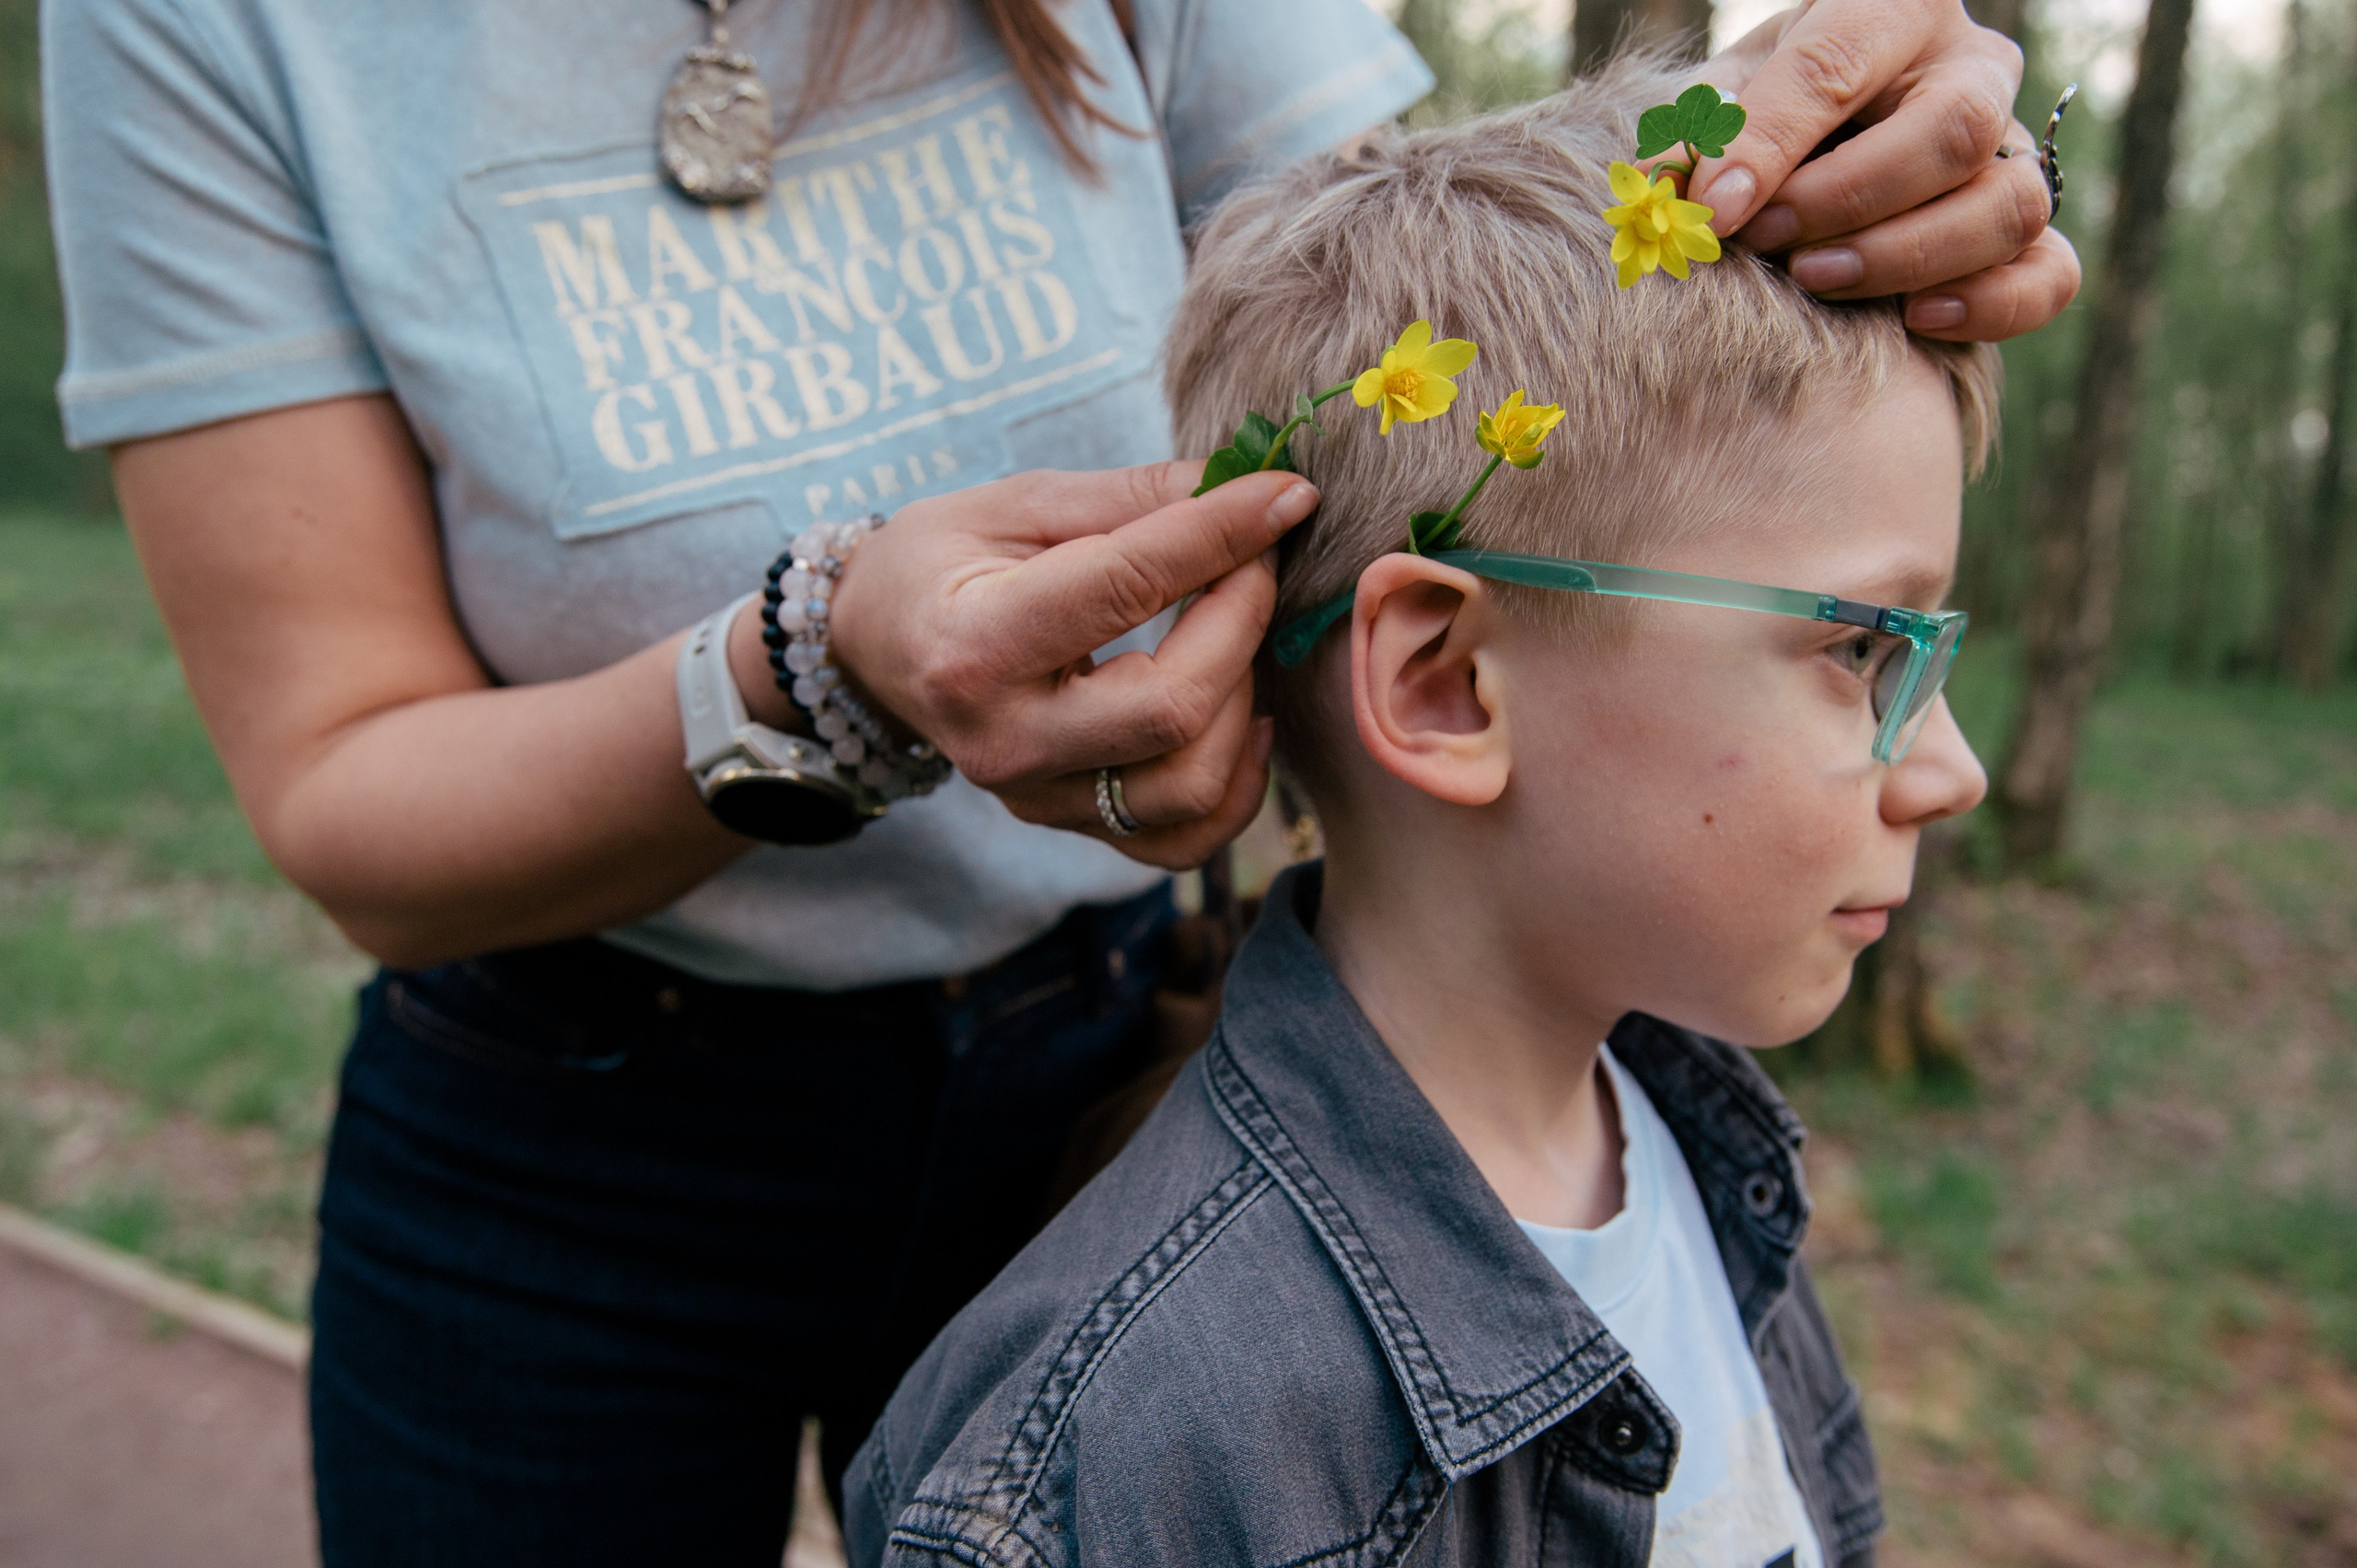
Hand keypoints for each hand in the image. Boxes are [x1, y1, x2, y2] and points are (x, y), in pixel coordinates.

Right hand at [828, 464, 1320, 869]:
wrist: (874, 648)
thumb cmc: (940, 561)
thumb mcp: (1014, 504)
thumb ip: (1130, 498)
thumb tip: (1246, 482)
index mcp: (974, 643)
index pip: (1124, 588)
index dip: (1220, 534)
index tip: (1285, 495)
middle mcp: (1004, 739)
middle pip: (1171, 706)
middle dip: (1241, 620)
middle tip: (1256, 560)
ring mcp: (1036, 796)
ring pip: (1190, 785)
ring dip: (1244, 701)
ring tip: (1236, 633)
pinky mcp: (1068, 825)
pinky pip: (1182, 841)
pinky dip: (1236, 785)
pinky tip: (1242, 718)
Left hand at [1692, 0, 2080, 342]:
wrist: (1814, 150)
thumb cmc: (1764, 114)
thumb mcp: (1722, 100)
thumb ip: (1698, 136)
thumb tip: (1671, 195)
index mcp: (1890, 9)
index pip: (1838, 64)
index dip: (1771, 141)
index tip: (1714, 208)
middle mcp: (1971, 69)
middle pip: (1953, 130)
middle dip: (1848, 200)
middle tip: (1765, 240)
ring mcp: (2011, 149)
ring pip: (2010, 203)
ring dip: (1907, 255)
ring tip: (1815, 278)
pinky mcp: (2026, 230)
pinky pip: (2051, 270)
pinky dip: (1992, 303)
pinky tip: (1915, 319)